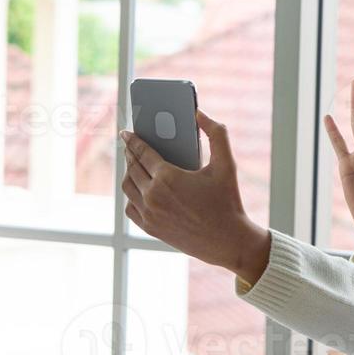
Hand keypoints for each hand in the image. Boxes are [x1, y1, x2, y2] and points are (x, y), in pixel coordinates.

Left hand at [121, 109, 270, 282]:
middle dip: (129, 154)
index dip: (131, 139)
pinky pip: (131, 207)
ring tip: (134, 165)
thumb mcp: (227, 164)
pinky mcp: (150, 228)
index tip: (125, 132)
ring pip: (128, 187)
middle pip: (132, 167)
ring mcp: (149, 213)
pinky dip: (131, 196)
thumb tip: (200, 113)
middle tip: (130, 146)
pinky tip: (138, 189)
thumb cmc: (228, 201)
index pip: (141, 152)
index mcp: (167, 177)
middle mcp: (153, 195)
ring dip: (129, 173)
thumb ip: (217, 133)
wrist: (228, 241)